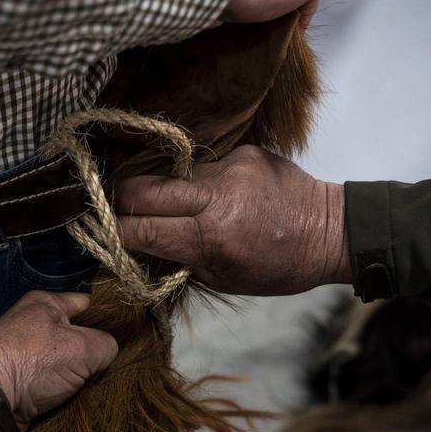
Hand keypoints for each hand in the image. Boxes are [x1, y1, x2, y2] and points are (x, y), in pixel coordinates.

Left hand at [0, 292, 118, 429]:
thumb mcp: (83, 348)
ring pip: (65, 361)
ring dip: (79, 375)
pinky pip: (50, 380)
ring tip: (99, 386)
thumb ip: (106, 345)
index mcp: (45, 303)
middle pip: (77, 335)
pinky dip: (62, 389)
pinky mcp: (17, 378)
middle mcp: (31, 322)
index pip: (88, 304)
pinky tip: (78, 399)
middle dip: (94, 352)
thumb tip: (107, 353)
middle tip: (113, 367)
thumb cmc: (35, 362)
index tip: (128, 339)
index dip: (109, 319)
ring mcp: (22, 352)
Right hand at [115, 145, 349, 296]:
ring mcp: (230, 168)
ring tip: (180, 207)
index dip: (113, 231)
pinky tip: (219, 194)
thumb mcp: (224, 280)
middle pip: (142, 188)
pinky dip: (200, 181)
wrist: (331, 230)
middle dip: (121, 201)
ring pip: (171, 174)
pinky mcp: (243, 151)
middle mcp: (217, 196)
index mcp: (211, 237)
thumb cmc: (277, 267)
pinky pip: (203, 164)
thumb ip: (180, 260)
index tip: (98, 233)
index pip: (141, 228)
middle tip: (116, 211)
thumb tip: (139, 244)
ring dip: (165, 191)